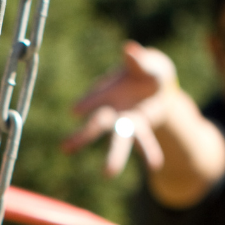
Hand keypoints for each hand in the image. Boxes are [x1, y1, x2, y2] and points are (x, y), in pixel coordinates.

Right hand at [62, 41, 176, 175]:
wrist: (159, 85)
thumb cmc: (145, 70)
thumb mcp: (146, 62)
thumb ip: (139, 60)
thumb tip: (129, 49)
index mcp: (107, 92)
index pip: (94, 98)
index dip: (86, 103)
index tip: (75, 111)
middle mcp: (111, 111)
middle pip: (95, 125)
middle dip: (82, 136)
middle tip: (65, 148)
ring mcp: (125, 123)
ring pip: (117, 141)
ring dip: (114, 157)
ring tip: (107, 174)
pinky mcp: (141, 129)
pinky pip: (145, 142)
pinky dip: (150, 151)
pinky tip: (155, 164)